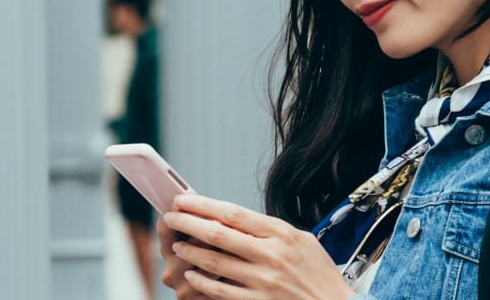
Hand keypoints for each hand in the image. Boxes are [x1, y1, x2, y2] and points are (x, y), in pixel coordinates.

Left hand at [159, 194, 355, 299]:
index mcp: (281, 233)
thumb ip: (270, 230)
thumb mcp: (302, 241)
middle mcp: (271, 255)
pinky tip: (192, 275)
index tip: (183, 199)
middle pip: (218, 234)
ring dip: (190, 252)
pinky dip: (202, 281)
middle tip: (171, 217)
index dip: (202, 204)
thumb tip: (235, 218)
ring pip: (214, 262)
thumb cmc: (319, 274)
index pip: (232, 213)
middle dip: (188, 223)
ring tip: (178, 245)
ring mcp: (263, 280)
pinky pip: (220, 291)